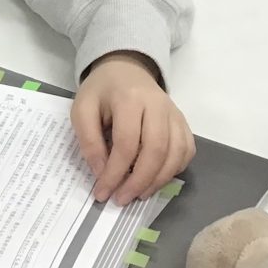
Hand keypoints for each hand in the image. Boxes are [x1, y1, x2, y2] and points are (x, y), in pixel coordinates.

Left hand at [71, 52, 194, 205]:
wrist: (125, 69)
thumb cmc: (101, 91)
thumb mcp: (82, 110)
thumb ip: (89, 141)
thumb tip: (102, 173)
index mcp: (130, 99)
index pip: (126, 143)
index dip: (115, 172)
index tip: (102, 192)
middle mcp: (158, 106)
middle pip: (156, 150)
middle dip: (138, 181)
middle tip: (121, 199)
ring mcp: (174, 114)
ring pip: (176, 154)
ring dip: (158, 180)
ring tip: (137, 195)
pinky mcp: (183, 122)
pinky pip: (186, 151)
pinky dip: (174, 170)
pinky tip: (155, 180)